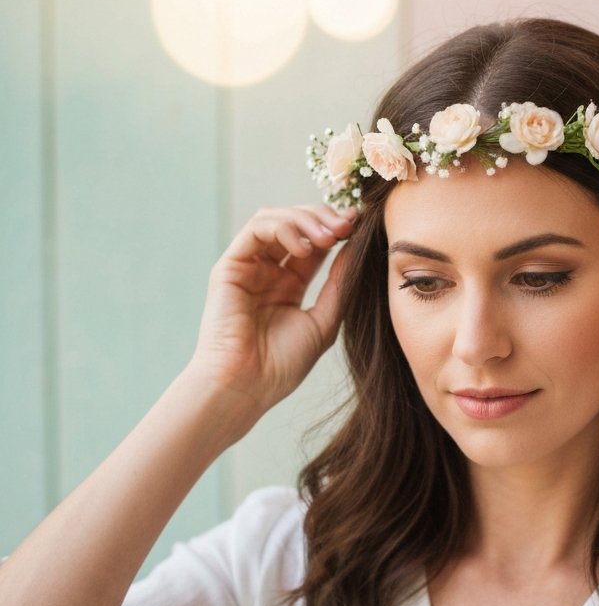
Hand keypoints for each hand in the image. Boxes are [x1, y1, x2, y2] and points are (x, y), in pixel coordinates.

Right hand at [187, 204, 357, 423]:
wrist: (246, 387)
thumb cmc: (282, 365)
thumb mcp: (324, 320)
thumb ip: (339, 284)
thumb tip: (356, 247)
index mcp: (289, 284)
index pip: (315, 242)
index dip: (338, 228)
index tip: (362, 224)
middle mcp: (267, 270)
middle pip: (296, 223)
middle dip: (325, 218)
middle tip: (348, 225)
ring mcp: (248, 267)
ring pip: (276, 218)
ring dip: (307, 220)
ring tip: (330, 236)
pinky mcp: (229, 266)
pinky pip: (257, 229)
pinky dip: (284, 228)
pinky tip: (306, 248)